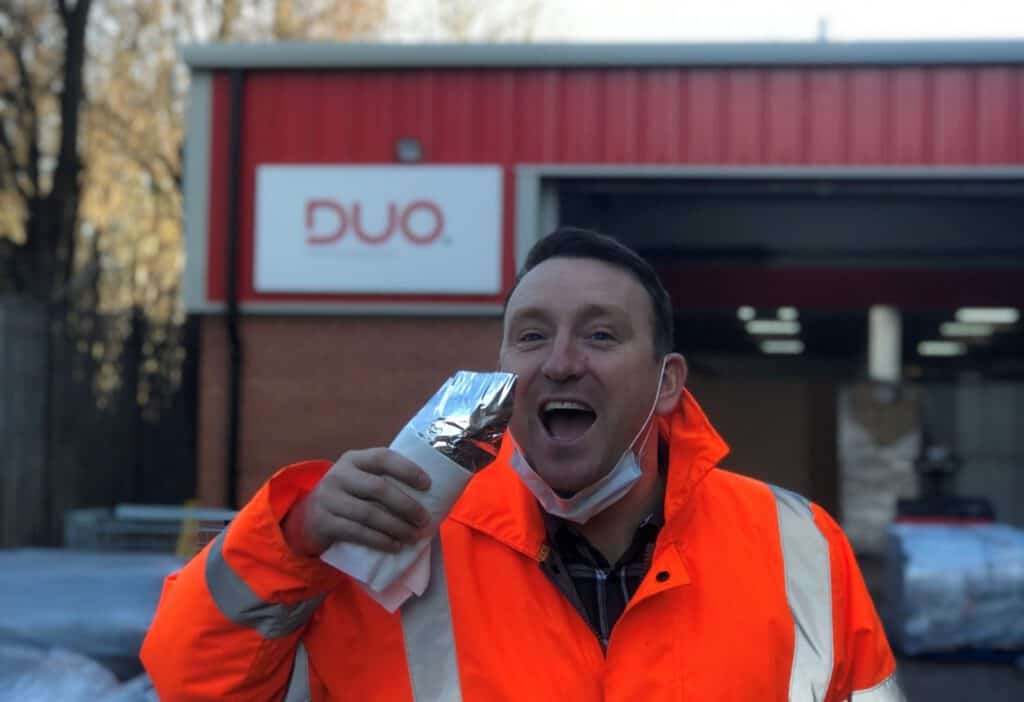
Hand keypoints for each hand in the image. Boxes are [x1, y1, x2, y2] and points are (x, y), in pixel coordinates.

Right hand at [283, 448, 431, 556]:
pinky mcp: (324, 522)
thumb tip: (426, 496)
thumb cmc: (347, 497)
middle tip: (424, 519)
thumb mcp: (359, 480)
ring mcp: (329, 499)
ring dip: (396, 527)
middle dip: (406, 505)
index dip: (407, 469)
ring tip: (414, 536)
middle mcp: (339, 475)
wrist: (307, 518)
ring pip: (369, 514)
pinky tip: (395, 546)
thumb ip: (383, 480)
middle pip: (379, 488)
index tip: (427, 484)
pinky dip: (380, 540)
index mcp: (353, 460)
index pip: (383, 458)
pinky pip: (358, 533)